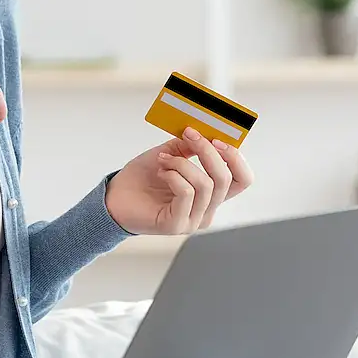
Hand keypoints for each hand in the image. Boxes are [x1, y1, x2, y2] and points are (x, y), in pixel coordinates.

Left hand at [104, 127, 253, 234]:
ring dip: (182, 163)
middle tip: (189, 135)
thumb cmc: (143, 178)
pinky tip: (161, 172)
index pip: (242, 179)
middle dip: (207, 151)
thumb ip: (190, 146)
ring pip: (205, 185)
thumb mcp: (171, 154)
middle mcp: (207, 210)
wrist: (115, 196)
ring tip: (163, 159)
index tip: (216, 138)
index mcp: (211, 194)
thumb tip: (205, 131)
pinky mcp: (176, 225)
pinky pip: (186, 193)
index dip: (235, 158)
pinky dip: (174, 175)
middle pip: (225, 179)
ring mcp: (193, 220)